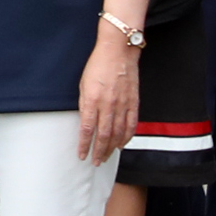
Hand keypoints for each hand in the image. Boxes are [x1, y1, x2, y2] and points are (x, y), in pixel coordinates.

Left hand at [79, 25, 140, 163]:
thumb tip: (85, 123)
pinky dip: (127, 136)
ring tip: (107, 157)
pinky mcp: (134, 102)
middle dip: (99, 151)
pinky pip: (131, 124)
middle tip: (96, 162)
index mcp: (93, 100)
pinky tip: (122, 144)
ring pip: (118, 133)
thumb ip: (85, 105)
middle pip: (104, 135)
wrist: (118, 53)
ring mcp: (123, 104)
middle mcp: (109, 105)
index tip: (82, 155)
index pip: (88, 129)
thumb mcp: (83, 85)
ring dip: (112, 147)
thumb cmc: (97, 66)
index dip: (85, 145)